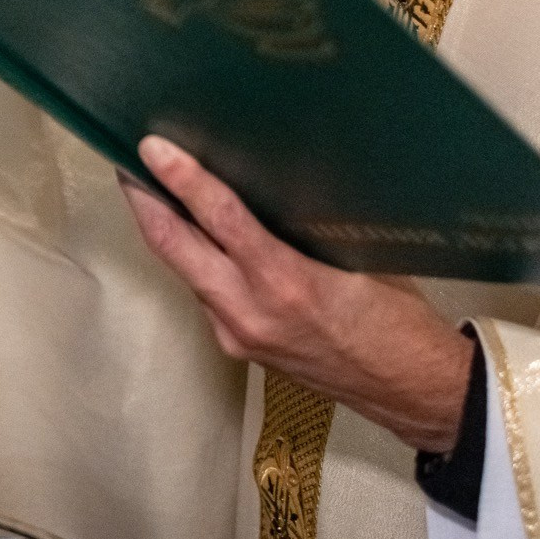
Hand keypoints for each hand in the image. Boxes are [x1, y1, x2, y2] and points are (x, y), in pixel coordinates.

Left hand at [121, 136, 474, 452]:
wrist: (412, 392)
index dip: (181, 177)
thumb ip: (308, 224)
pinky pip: (205, 293)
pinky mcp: (239, 348)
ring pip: (184, 271)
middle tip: (127, 158)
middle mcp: (249, 312)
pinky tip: (197, 234)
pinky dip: (195, 259)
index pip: (219, 218)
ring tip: (156, 184)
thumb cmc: (398, 320)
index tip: (152, 146)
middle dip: (143, 199)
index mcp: (286, 283)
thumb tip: (269, 179)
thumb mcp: (362, 257)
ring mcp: (238, 335)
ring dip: (165, 229)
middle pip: (173, 247)